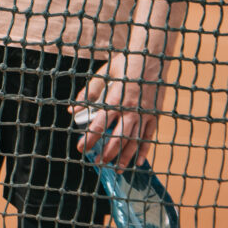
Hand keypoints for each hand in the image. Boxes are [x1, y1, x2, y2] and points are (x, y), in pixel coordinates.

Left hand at [73, 52, 165, 166]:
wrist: (151, 58)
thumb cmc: (124, 65)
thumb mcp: (102, 75)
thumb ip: (88, 94)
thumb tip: (72, 110)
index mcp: (114, 100)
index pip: (99, 125)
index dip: (90, 138)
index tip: (81, 148)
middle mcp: (130, 111)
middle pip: (117, 138)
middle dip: (106, 153)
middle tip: (98, 163)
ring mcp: (144, 114)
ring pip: (134, 141)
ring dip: (125, 157)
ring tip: (116, 169)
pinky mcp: (155, 116)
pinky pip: (149, 137)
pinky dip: (144, 150)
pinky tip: (139, 162)